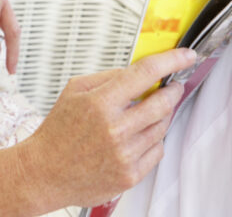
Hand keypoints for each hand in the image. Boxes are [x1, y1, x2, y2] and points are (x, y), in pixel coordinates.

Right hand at [19, 48, 196, 208]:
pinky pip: (157, 150)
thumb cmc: (58, 132)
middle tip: (171, 87)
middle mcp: (115, 129)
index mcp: (100, 103)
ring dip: (161, 116)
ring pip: (162, 127)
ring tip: (143, 115)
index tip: (185, 57)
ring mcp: (125, 154)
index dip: (171, 61)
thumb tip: (137, 72)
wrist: (45, 172)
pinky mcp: (130, 175)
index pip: (145, 74)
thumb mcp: (73, 91)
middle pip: (163, 102)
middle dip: (172, 91)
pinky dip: (153, 140)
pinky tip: (136, 137)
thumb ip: (107, 77)